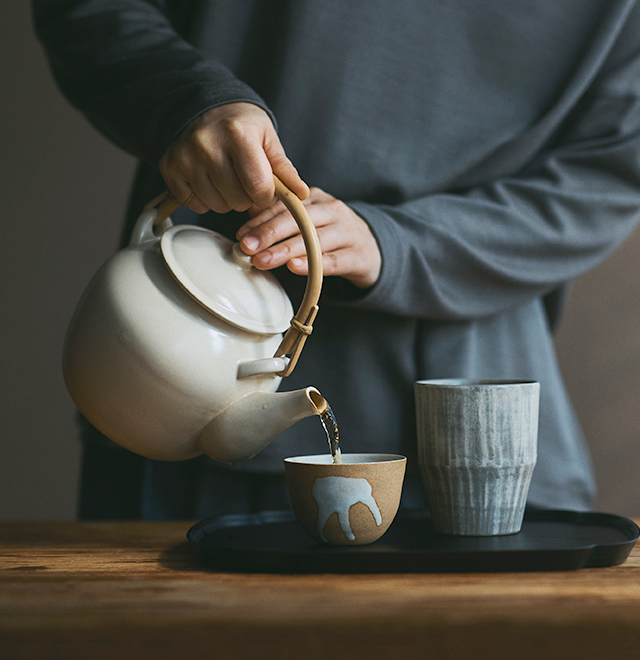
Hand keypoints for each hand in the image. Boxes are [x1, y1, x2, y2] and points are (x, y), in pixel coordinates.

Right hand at [159, 102, 308, 212]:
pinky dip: (206, 199)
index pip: (258, 187)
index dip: (266, 196)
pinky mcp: (170, 169)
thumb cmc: (241, 125)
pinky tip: (209, 180)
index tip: (266, 189)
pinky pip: (195, 204)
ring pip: (217, 206)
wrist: (203, 107)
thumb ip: (285, 169)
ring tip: (227, 179)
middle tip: (245, 180)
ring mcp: (185, 158)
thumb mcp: (268, 139)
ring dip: (227, 200)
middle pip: (237, 200)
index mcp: (238, 135)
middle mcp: (207, 145)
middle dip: (247, 198)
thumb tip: (301, 194)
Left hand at [236, 187, 381, 288]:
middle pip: (299, 219)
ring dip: (285, 250)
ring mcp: (349, 233)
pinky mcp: (359, 256)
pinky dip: (313, 264)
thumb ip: (282, 215)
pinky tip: (294, 268)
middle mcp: (334, 211)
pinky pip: (333, 260)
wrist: (373, 250)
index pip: (286, 205)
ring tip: (262, 260)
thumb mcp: (308, 220)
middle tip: (247, 247)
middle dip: (269, 233)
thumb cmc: (331, 235)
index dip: (262, 220)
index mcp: (317, 199)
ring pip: (314, 239)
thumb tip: (251, 212)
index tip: (242, 234)